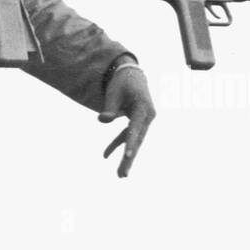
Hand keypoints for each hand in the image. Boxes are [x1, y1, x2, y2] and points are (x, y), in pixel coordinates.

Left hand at [98, 63, 155, 177]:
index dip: (131, 142)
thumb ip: (109, 107)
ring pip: (133, 141)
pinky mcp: (136, 122)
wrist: (131, 74)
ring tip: (120, 175)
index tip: (128, 155)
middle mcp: (147, 117)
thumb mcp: (113, 92)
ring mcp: (143, 121)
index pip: (136, 128)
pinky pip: (126, 136)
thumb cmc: (122, 82)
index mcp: (143, 108)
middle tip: (122, 175)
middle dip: (129, 159)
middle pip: (137, 140)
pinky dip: (117, 144)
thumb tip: (102, 120)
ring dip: (125, 157)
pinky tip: (106, 155)